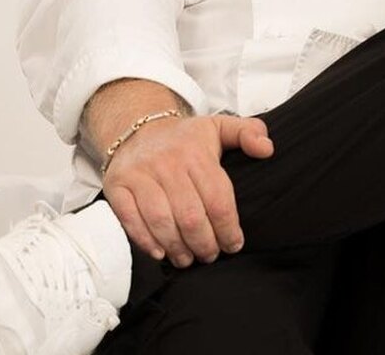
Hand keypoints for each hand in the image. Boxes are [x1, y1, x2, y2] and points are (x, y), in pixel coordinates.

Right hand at [102, 114, 273, 266]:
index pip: (217, 199)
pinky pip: (130, 219)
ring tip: (188, 259)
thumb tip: (267, 149)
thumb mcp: (219, 126)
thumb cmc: (184, 138)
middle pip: (190, 216)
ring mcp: (140, 174)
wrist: (136, 126)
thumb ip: (248, 133)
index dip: (228, 229)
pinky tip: (160, 252)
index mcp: (196, 152)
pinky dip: (145, 240)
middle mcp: (167, 163)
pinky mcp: (117, 185)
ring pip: (161, 221)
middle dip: (205, 244)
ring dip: (177, 247)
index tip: (234, 244)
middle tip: (210, 255)